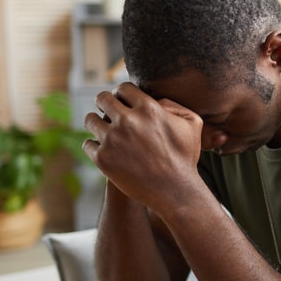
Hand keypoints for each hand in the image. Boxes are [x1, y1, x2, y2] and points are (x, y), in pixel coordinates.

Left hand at [82, 83, 205, 211]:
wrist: (175, 191)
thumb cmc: (185, 158)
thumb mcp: (192, 124)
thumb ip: (174, 105)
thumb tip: (153, 99)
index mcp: (148, 108)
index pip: (123, 88)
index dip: (122, 93)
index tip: (121, 101)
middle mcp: (127, 120)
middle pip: (102, 99)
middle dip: (105, 103)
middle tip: (108, 112)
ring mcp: (112, 139)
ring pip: (90, 120)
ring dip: (95, 123)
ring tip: (102, 130)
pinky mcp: (103, 158)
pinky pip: (88, 144)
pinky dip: (94, 147)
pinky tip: (104, 150)